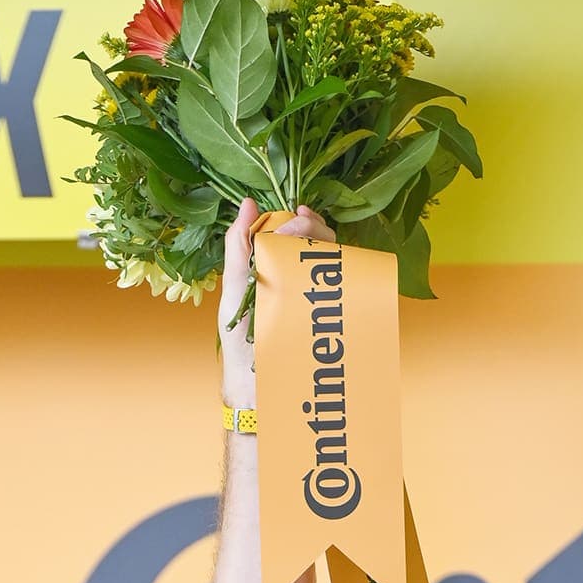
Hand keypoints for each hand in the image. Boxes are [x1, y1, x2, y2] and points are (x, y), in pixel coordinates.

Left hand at [219, 198, 336, 398]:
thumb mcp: (234, 286)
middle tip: (299, 231)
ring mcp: (317, 296)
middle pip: (322, 239)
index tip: (293, 217)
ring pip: (337, 259)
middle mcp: (301, 276)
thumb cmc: (239, 337)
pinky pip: (348, 289)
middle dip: (314, 227)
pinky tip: (335, 273)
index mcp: (278, 265)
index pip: (300, 230)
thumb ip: (238, 245)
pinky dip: (348, 275)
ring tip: (313, 249)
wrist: (252, 380)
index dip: (302, 217)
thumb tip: (249, 202)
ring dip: (328, 247)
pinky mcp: (330, 316)